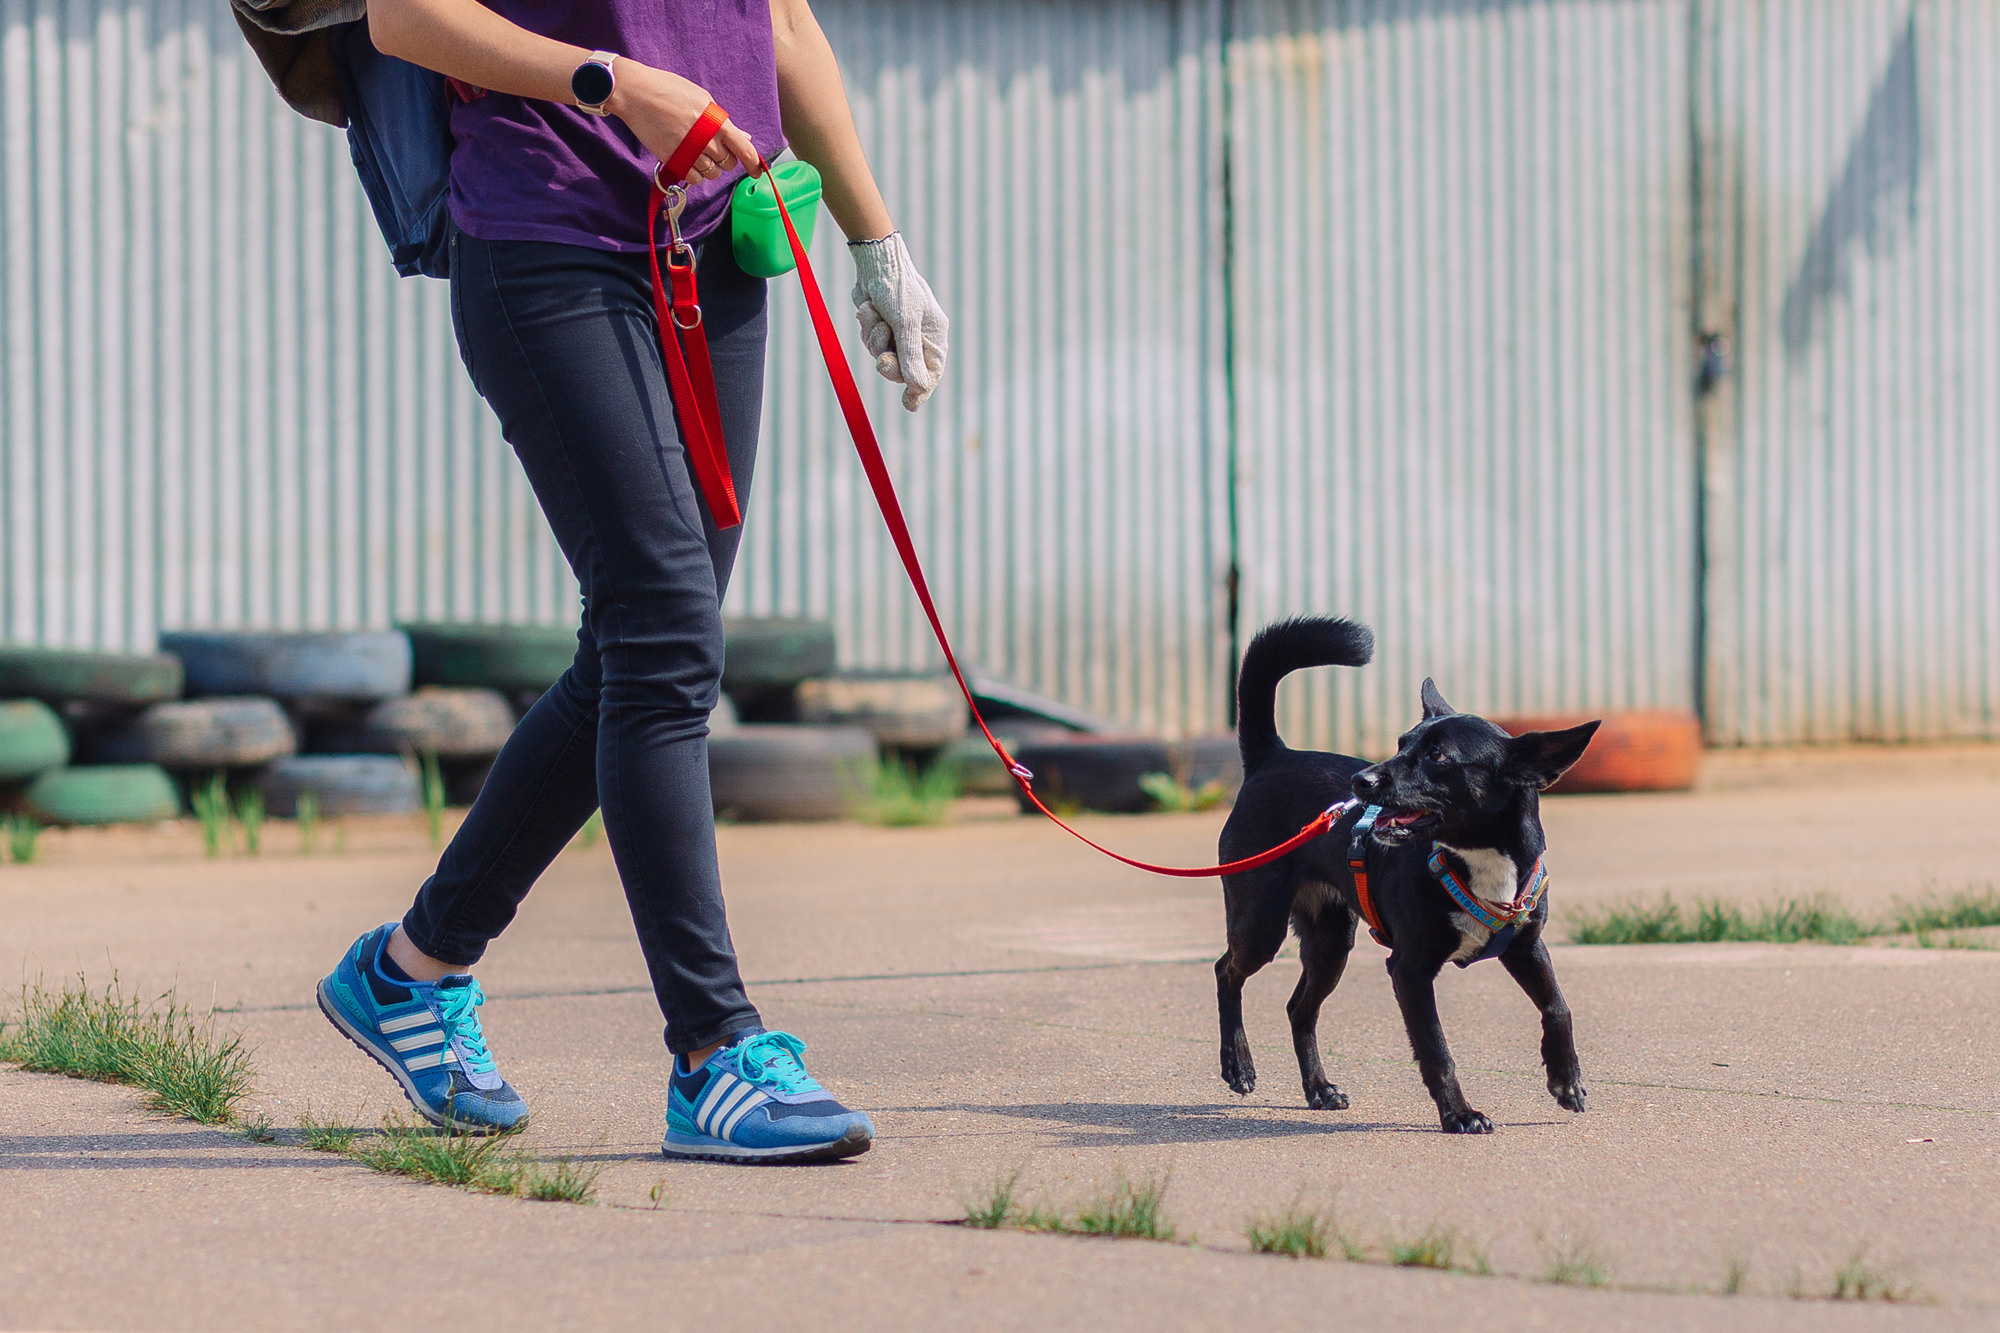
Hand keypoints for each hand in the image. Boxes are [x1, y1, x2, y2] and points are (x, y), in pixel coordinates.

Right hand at [606, 62, 759, 184]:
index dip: (753, 163)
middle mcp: (706, 139)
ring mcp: (689, 151)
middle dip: (727, 160)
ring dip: (711, 168)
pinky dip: (696, 175)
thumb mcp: (701, 99)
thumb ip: (723, 122)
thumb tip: (744, 137)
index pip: (744, 149)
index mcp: (716, 122)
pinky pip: (694, 179)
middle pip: (729, 163)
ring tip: (700, 153)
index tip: (756, 170)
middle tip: (716, 150)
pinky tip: (691, 162)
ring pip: (712, 173)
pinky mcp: (673, 159)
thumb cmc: (668, 90)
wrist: (636, 93)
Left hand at [850, 233, 948, 411]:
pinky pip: (871, 342)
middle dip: (889, 364)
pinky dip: (867, 329)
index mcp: (934, 335)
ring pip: (882, 355)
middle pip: (903, 370)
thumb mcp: (905, 322)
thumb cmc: (898, 287)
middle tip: (881, 360)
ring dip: (875, 339)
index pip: (931, 372)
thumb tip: (918, 386)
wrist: (874, 261)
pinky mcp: (881, 327)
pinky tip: (869, 310)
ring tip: (876, 316)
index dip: (920, 390)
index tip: (909, 405)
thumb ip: (910, 355)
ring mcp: (898, 333)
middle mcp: (918, 337)